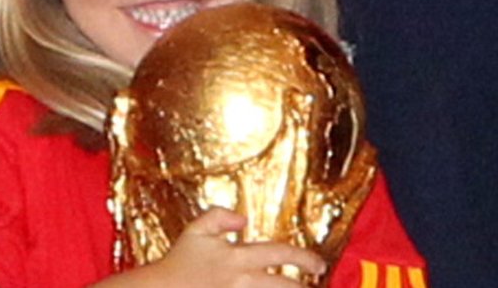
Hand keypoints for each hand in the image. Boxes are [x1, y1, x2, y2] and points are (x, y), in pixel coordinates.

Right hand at [95, 207, 325, 287]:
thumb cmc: (178, 262)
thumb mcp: (196, 230)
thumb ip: (218, 216)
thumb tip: (242, 219)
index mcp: (237, 257)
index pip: (279, 253)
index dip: (303, 257)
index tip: (318, 264)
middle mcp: (241, 281)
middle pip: (284, 285)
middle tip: (316, 284)